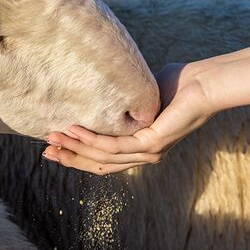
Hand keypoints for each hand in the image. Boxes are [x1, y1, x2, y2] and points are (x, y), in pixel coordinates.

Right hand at [43, 62, 216, 174]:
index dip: (77, 158)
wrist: (203, 84)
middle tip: (46, 150)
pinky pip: (114, 145)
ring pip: (103, 157)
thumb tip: (97, 96)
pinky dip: (91, 138)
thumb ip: (120, 108)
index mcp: (141, 150)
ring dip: (75, 147)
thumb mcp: (139, 100)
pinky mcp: (151, 142)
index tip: (53, 149)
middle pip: (99, 165)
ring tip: (54, 136)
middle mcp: (144, 157)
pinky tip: (74, 129)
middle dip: (70, 158)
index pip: (103, 161)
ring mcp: (148, 153)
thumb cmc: (175, 86)